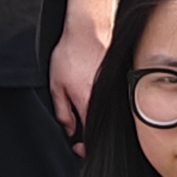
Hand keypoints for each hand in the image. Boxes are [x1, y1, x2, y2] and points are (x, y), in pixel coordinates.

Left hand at [47, 15, 106, 138]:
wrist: (88, 29)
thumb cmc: (71, 53)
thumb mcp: (56, 85)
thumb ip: (62, 111)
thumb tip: (69, 129)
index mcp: (88, 103)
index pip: (92, 136)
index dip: (85, 147)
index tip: (78, 146)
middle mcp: (105, 100)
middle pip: (102, 127)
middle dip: (92, 133)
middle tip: (80, 129)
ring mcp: (115, 90)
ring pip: (109, 115)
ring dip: (99, 118)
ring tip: (86, 110)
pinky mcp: (119, 81)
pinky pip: (114, 101)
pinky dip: (105, 104)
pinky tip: (95, 95)